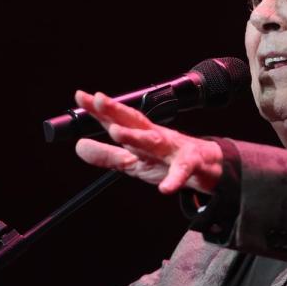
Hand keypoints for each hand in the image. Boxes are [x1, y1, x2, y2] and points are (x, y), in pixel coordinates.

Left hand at [73, 91, 222, 194]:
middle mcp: (155, 137)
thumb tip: (79, 146)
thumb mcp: (133, 160)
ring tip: (116, 132)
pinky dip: (175, 180)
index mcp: (141, 134)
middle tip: (98, 100)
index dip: (98, 109)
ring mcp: (173, 149)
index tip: (80, 97)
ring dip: (136, 136)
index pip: (118, 119)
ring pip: (153, 141)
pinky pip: (182, 172)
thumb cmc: (166, 160)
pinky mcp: (191, 165)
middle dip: (116, 110)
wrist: (207, 166)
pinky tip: (165, 189)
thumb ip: (107, 155)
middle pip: (134, 121)